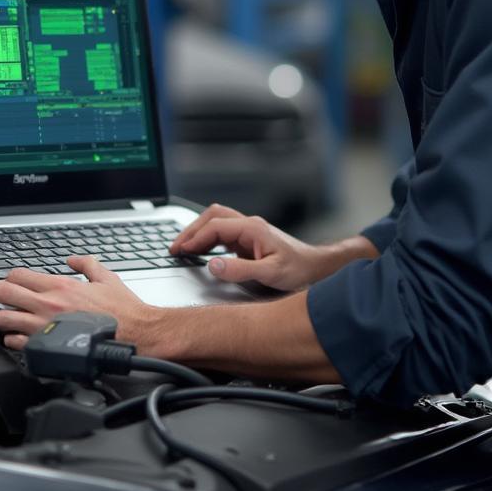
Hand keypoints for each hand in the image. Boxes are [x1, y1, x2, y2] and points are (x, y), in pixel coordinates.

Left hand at [0, 256, 158, 350]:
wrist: (137, 335)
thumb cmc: (125, 311)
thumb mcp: (107, 277)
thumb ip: (87, 264)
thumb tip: (73, 259)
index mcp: (61, 286)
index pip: (19, 275)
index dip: (6, 277)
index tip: (1, 280)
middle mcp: (49, 305)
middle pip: (3, 294)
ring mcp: (45, 328)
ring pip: (5, 320)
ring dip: (0, 318)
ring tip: (0, 319)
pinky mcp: (48, 348)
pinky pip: (17, 344)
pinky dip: (13, 341)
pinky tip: (15, 339)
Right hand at [170, 203, 378, 291]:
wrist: (317, 268)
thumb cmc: (298, 270)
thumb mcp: (270, 274)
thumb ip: (240, 270)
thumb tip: (212, 266)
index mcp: (252, 229)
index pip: (215, 226)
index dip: (194, 238)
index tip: (179, 251)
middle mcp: (249, 225)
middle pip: (212, 217)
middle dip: (191, 230)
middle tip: (174, 248)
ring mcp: (249, 231)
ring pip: (216, 221)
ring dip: (198, 232)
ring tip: (182, 248)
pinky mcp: (249, 239)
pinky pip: (222, 232)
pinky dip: (207, 238)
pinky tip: (200, 251)